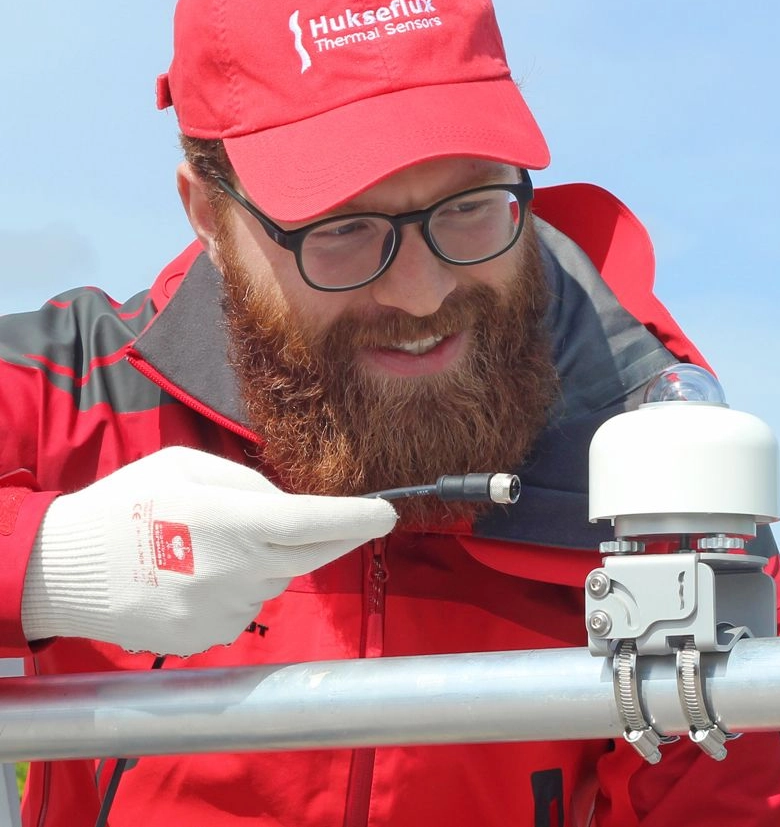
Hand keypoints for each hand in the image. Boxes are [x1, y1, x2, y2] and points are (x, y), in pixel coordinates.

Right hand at [21, 447, 395, 654]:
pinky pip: (248, 605)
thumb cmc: (128, 505)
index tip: (388, 513)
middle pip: (310, 557)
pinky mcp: (209, 637)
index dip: (354, 518)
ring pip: (275, 579)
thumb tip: (291, 507)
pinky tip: (200, 574)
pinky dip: (241, 586)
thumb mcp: (186, 467)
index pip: (309, 521)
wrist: (66, 571)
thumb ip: (247, 484)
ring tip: (214, 544)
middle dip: (339, 538)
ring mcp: (222, 610)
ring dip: (268, 560)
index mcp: (228, 520)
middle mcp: (233, 569)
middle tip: (358, 521)